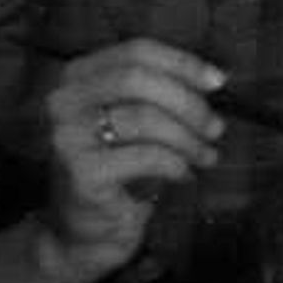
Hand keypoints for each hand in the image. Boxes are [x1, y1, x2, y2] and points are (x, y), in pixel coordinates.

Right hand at [34, 36, 224, 282]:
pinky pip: (146, 156)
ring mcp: (67, 138)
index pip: (135, 51)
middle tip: (215, 127)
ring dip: (189, 139)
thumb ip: (163, 94)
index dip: (182, 63)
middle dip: (187, 102)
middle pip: (137, 79)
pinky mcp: (81, 173)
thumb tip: (214, 79)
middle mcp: (64, 102)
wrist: (87, 230)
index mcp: (78, 77)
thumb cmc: (122, 168)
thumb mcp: (138, 121)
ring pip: (145, 118)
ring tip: (206, 156)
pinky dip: (177, 164)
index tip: (219, 82)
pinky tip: (184, 176)